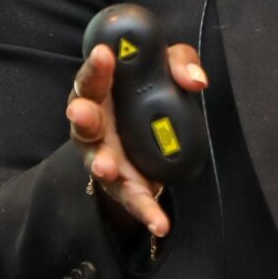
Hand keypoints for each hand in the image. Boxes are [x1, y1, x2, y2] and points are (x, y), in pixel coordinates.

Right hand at [65, 41, 206, 238]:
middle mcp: (96, 127)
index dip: (95, 68)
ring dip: (101, 165)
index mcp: (100, 95)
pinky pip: (134, 201)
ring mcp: (105, 159)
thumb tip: (196, 80)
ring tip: (106, 168)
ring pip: (99, 163)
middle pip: (83, 122)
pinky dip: (146, 212)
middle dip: (83, 117)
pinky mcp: (125, 187)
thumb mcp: (164, 70)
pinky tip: (160, 224)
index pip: (91, 79)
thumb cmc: (147, 96)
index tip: (104, 55)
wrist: (145, 139)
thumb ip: (178, 65)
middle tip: (81, 111)